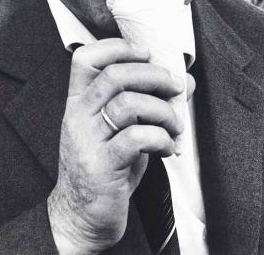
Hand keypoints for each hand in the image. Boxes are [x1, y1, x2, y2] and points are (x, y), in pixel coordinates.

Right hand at [48, 38, 194, 253]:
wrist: (81, 216)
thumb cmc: (105, 167)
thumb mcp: (122, 129)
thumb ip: (148, 103)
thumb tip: (185, 81)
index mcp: (78, 101)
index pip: (86, 58)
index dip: (118, 47)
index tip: (147, 54)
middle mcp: (78, 115)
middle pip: (114, 75)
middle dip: (154, 75)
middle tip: (175, 87)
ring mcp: (87, 140)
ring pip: (128, 104)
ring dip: (163, 111)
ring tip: (174, 125)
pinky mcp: (102, 165)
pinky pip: (137, 137)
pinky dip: (161, 137)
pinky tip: (167, 147)